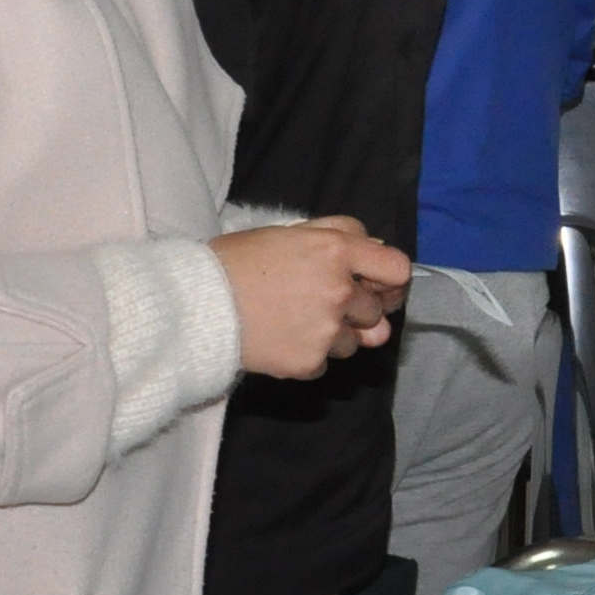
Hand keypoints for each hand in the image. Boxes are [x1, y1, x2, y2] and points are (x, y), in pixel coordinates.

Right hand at [216, 216, 409, 380]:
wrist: (197, 306)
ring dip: (334, 335)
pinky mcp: (310, 363)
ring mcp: (327, 331)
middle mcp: (340, 291)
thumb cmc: (238, 262)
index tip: (377, 285)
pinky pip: (326, 362)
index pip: (397, 269)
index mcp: (336, 251)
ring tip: (292, 321)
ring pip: (353, 342)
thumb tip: (376, 249)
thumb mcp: (290, 231)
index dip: (390, 279)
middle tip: (315, 302)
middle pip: (375, 310)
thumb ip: (340, 233)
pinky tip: (281, 338)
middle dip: (355, 309)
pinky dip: (309, 354)